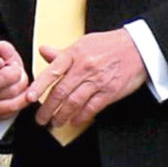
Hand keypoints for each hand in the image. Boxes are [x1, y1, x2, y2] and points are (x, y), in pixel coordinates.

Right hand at [0, 41, 28, 122]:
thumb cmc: (0, 65)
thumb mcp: (2, 52)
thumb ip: (3, 48)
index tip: (0, 62)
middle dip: (15, 73)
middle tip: (17, 69)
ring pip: (8, 93)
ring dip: (21, 85)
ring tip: (20, 79)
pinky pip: (10, 107)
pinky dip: (22, 99)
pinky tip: (25, 93)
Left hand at [31, 29, 147, 132]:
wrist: (138, 48)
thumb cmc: (111, 45)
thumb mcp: (84, 43)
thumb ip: (63, 52)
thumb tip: (43, 51)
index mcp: (74, 54)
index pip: (52, 71)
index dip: (39, 86)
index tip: (29, 98)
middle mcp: (84, 67)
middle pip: (61, 91)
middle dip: (48, 108)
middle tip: (41, 118)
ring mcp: (97, 80)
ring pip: (74, 102)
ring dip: (62, 116)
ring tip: (55, 123)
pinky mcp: (110, 92)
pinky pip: (91, 108)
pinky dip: (81, 117)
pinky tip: (74, 121)